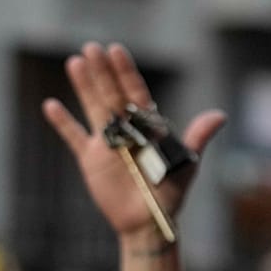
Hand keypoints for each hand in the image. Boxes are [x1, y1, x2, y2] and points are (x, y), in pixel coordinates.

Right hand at [42, 42, 225, 240]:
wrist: (148, 222)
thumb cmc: (170, 194)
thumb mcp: (186, 163)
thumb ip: (197, 137)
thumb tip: (220, 115)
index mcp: (148, 126)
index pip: (135, 92)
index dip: (126, 72)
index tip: (116, 51)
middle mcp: (126, 129)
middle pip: (111, 94)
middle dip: (102, 71)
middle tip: (91, 48)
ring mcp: (107, 142)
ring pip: (92, 107)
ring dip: (83, 86)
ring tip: (74, 62)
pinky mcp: (90, 160)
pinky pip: (74, 137)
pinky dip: (62, 123)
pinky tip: (50, 105)